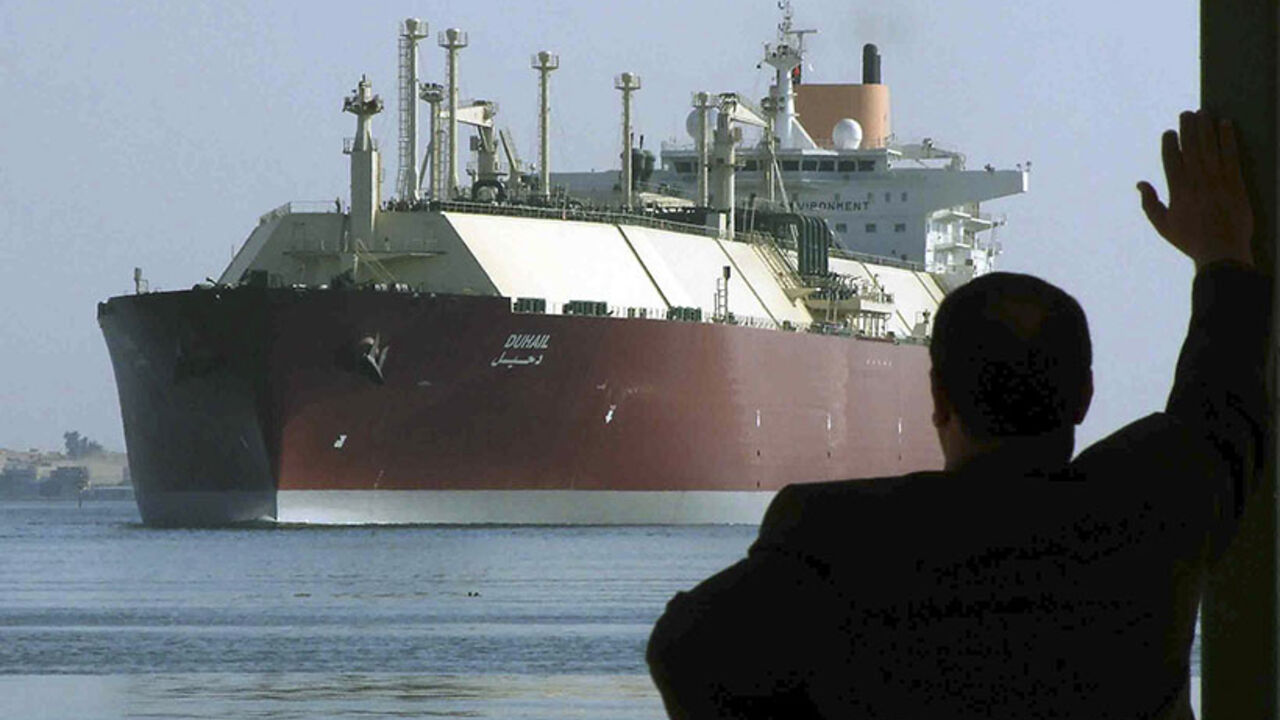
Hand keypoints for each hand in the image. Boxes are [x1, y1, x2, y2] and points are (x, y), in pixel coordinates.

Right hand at [1137, 110, 1253, 269]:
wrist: (1222, 251)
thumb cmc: (1189, 240)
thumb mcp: (1163, 225)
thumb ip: (1150, 203)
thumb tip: (1140, 183)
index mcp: (1178, 190)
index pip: (1171, 158)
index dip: (1170, 142)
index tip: (1170, 131)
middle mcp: (1197, 181)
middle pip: (1191, 147)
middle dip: (1188, 127)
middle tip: (1186, 113)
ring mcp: (1217, 180)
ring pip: (1210, 146)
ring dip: (1206, 127)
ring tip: (1203, 112)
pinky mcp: (1236, 182)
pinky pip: (1231, 154)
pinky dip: (1228, 138)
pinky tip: (1225, 125)